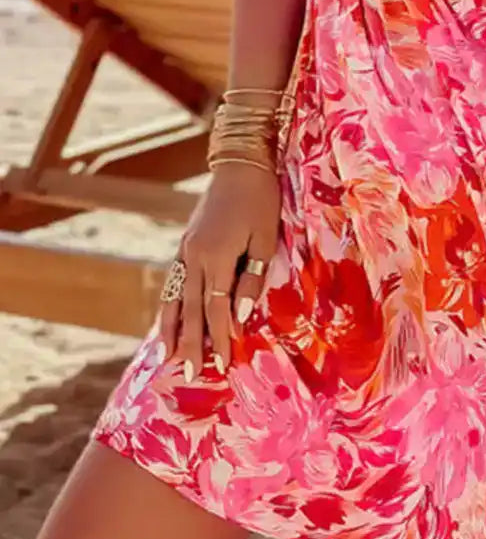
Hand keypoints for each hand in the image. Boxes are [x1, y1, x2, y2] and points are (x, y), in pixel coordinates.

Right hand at [159, 163, 280, 378]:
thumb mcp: (265, 237)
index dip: (219, 338)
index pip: (216, 308)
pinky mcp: (184, 243)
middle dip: (191, 344)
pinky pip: (172, 281)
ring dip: (172, 329)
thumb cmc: (261, 199)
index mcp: (217, 256)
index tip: (221, 365)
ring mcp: (185, 249)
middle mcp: (195, 256)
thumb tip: (241, 317)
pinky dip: (168, 304)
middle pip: (190, 309)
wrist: (240, 162)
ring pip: (175, 297)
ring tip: (168, 358)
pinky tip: (166, 320)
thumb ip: (252, 278)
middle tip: (189, 376)